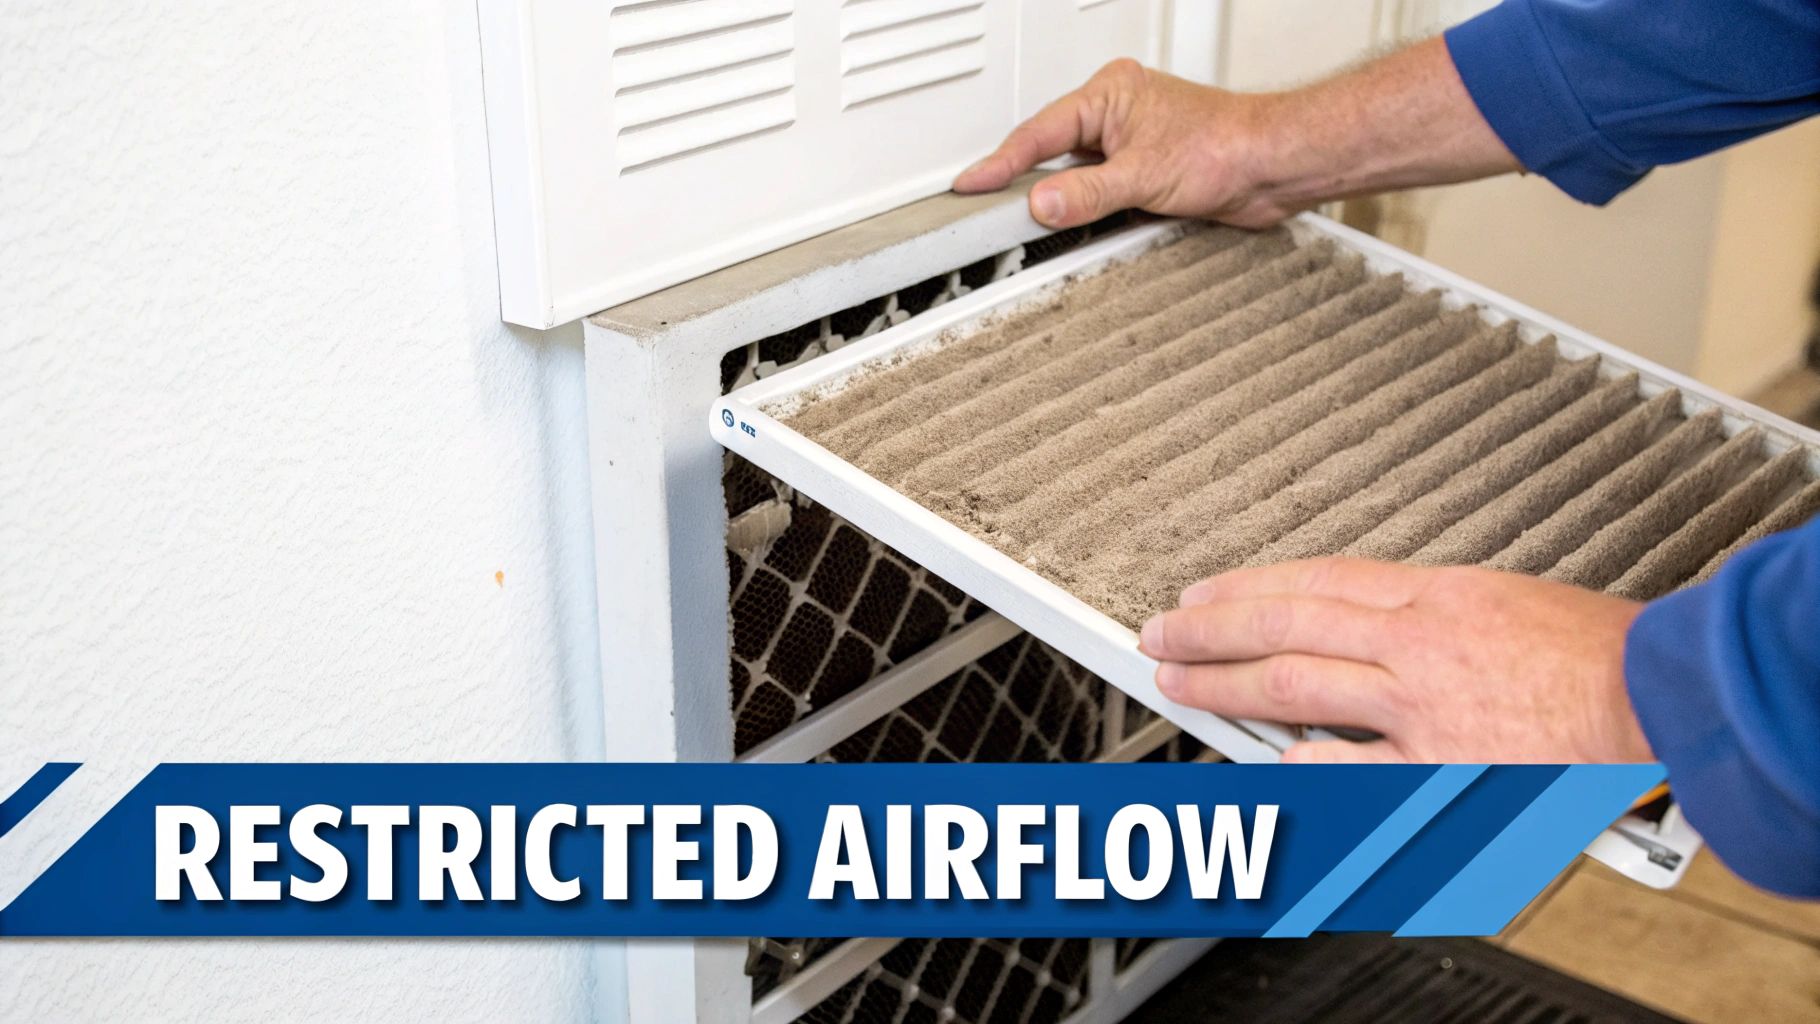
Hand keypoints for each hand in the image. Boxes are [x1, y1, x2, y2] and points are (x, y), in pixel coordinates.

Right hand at [952, 59, 1291, 229]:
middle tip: (990, 208)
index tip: (971, 185)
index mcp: (1110, 93)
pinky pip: (1098, 191)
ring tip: (1031, 221)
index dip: (1001, 163)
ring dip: (1061, 199)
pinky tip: (1080, 225)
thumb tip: (1042, 204)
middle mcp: (1117, 112)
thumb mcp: (1143, 175)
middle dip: (1026, 181)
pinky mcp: (1144, 170)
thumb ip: (1087, 193)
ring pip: (1074, 173)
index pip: (1038, 132)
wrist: (1273, 168)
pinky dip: (1087, 210)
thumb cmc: (1226, 147)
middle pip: (1050, 150)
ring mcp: (1130, 142)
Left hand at [1136, 557, 1654, 763]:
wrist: (1657, 690)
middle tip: (1160, 632)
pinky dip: (1308, 764)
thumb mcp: (1503, 601)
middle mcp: (1412, 642)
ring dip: (1228, 683)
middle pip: (1286, 622)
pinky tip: (1269, 760)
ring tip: (1180, 682)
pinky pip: (1353, 767)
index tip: (1204, 595)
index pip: (1314, 581)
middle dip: (1212, 627)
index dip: (1249, 587)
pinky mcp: (1439, 763)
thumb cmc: (1598, 649)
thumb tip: (1373, 631)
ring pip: (1297, 683)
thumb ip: (1430, 618)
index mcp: (1431, 596)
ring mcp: (1420, 703)